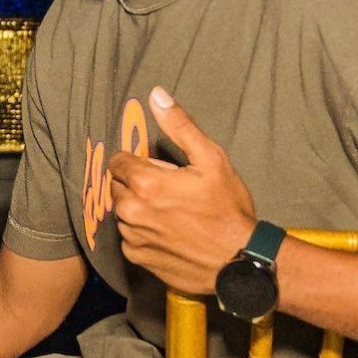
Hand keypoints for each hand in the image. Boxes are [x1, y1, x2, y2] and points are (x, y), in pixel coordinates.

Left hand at [108, 87, 257, 294]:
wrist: (239, 262)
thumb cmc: (228, 210)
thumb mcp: (211, 160)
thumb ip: (180, 125)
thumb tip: (156, 95)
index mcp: (146, 183)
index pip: (117, 162)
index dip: (136, 161)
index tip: (156, 168)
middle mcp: (132, 211)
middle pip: (118, 186)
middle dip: (135, 184)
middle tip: (166, 190)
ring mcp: (134, 238)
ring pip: (123, 212)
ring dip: (138, 208)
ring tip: (169, 212)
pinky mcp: (139, 259)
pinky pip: (130, 238)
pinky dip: (142, 233)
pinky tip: (168, 232)